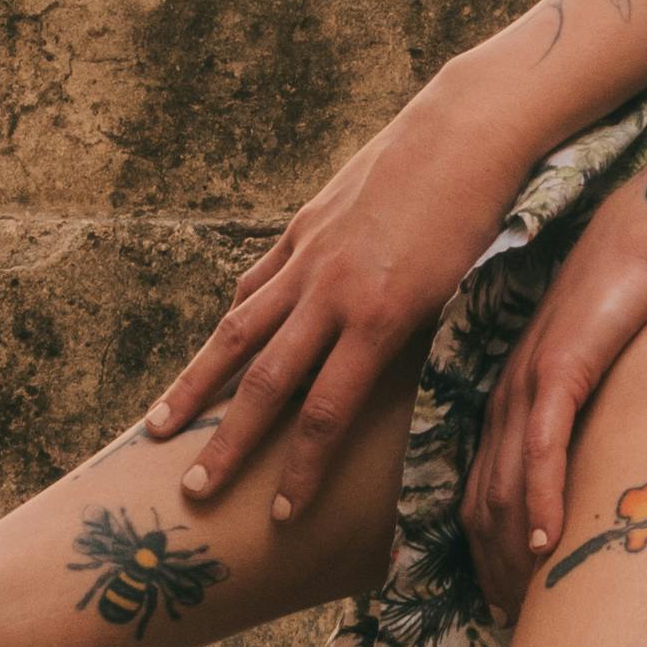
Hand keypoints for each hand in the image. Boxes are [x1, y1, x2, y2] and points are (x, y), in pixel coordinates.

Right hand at [147, 88, 533, 521]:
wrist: (469, 130)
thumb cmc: (487, 220)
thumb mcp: (465, 295)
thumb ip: (421, 346)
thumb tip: (405, 403)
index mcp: (380, 318)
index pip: (325, 413)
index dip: (299, 470)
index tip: (278, 515)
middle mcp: (333, 291)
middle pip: (265, 382)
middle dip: (228, 443)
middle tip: (193, 494)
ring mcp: (311, 255)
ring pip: (239, 330)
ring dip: (198, 384)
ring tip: (160, 425)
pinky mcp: (306, 225)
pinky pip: (260, 281)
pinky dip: (237, 316)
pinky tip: (219, 344)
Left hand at [464, 175, 646, 615]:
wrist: (643, 238)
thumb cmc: (629, 307)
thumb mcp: (596, 377)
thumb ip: (585, 425)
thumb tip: (598, 482)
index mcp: (505, 402)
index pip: (480, 495)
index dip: (486, 556)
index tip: (507, 606)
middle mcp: (504, 399)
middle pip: (484, 504)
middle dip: (493, 570)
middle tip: (514, 625)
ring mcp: (528, 385)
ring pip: (508, 486)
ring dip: (515, 552)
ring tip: (528, 604)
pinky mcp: (561, 371)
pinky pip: (545, 449)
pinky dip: (545, 501)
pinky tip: (553, 544)